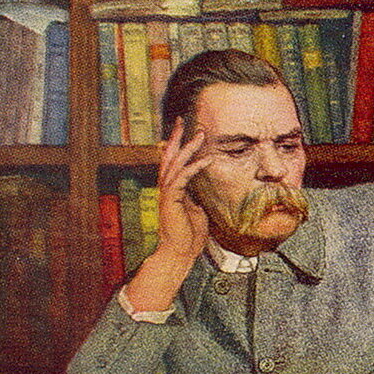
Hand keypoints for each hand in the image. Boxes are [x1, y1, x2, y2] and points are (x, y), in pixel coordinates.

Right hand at [155, 117, 213, 263]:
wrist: (179, 253)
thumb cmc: (188, 236)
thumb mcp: (196, 212)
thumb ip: (196, 198)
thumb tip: (202, 190)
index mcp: (171, 190)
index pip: (172, 163)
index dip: (177, 147)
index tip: (184, 132)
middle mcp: (166, 188)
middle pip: (169, 157)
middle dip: (176, 138)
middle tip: (183, 120)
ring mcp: (167, 193)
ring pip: (176, 163)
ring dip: (188, 147)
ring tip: (199, 133)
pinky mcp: (171, 199)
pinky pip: (183, 178)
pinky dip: (195, 167)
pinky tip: (207, 159)